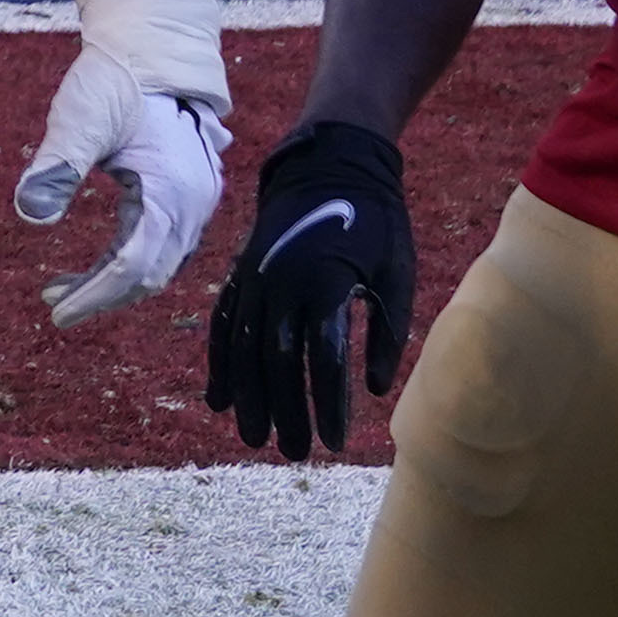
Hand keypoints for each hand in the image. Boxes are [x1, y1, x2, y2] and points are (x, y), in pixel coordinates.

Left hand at [18, 0, 232, 326]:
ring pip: (157, 261)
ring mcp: (195, 201)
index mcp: (172, 194)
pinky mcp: (186, 194)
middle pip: (149, 273)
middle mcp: (193, 206)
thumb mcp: (80, 116)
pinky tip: (95, 262)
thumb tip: (29, 215)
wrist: (152, 49)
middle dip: (102, 295)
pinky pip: (160, 243)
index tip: (57, 313)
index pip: (133, 266)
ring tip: (59, 286)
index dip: (96, 296)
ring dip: (112, 280)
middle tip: (54, 303)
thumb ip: (56, 165)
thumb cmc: (115, 80)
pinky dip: (127, 259)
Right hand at [205, 121, 417, 458]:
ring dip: (247, 396)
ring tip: (254, 437)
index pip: (322, 359)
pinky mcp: (242, 273)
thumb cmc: (377, 223)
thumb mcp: (398, 274)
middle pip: (275, 361)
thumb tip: (375, 390)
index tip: (336, 441)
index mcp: (324, 283)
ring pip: (242, 347)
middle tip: (292, 453)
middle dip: (283, 410)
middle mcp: (280, 282)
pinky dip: (219, 363)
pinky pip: (224, 325)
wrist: (330, 164)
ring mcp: (254, 277)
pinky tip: (219, 399)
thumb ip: (387, 332)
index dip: (327, 404)